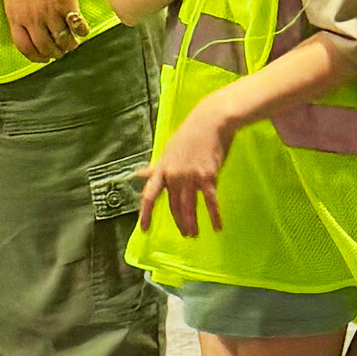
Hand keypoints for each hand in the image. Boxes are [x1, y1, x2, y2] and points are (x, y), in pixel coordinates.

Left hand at [1, 0, 83, 64]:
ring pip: (62, 39)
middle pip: (45, 46)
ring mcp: (50, 12)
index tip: (43, 59)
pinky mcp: (67, 3)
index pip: (25, 47)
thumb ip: (18, 15)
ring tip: (72, 44)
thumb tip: (28, 30)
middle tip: (60, 52)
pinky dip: (81, 31)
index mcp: (16, 17)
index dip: (36, 57)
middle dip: (54, 53)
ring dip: (68, 45)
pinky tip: (82, 31)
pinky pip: (77, 25)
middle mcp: (33, 19)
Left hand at [138, 101, 237, 237]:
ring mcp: (190, 176)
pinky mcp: (207, 176)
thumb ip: (156, 167)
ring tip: (193, 234)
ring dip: (191, 222)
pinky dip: (214, 215)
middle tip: (185, 234)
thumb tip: (138, 173)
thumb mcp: (168, 150)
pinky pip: (210, 201)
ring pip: (188, 206)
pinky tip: (217, 226)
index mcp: (162, 168)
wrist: (210, 121)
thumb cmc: (190, 134)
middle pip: (173, 205)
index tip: (144, 228)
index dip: (145, 212)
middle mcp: (173, 175)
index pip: (149, 194)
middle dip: (178, 221)